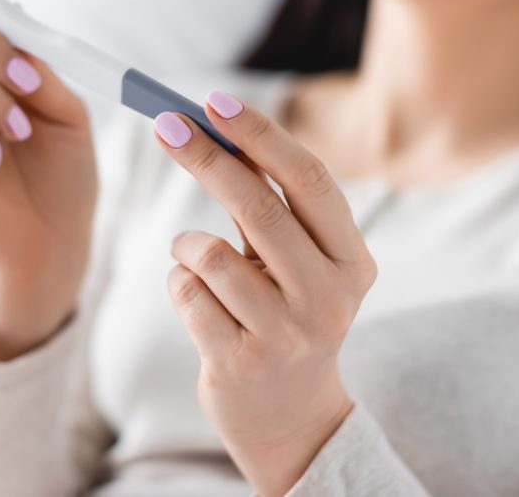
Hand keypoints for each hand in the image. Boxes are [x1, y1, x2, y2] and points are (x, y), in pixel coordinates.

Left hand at [153, 90, 376, 495]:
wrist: (289, 418)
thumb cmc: (286, 314)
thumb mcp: (297, 263)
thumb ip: (269, 203)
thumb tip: (214, 123)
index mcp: (352, 262)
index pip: (310, 181)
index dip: (261, 135)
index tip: (215, 100)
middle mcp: (328, 299)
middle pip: (259, 208)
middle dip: (206, 159)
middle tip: (166, 125)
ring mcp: (285, 336)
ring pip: (210, 255)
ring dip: (186, 244)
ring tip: (192, 256)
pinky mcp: (239, 363)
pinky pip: (185, 293)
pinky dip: (177, 280)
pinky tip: (196, 299)